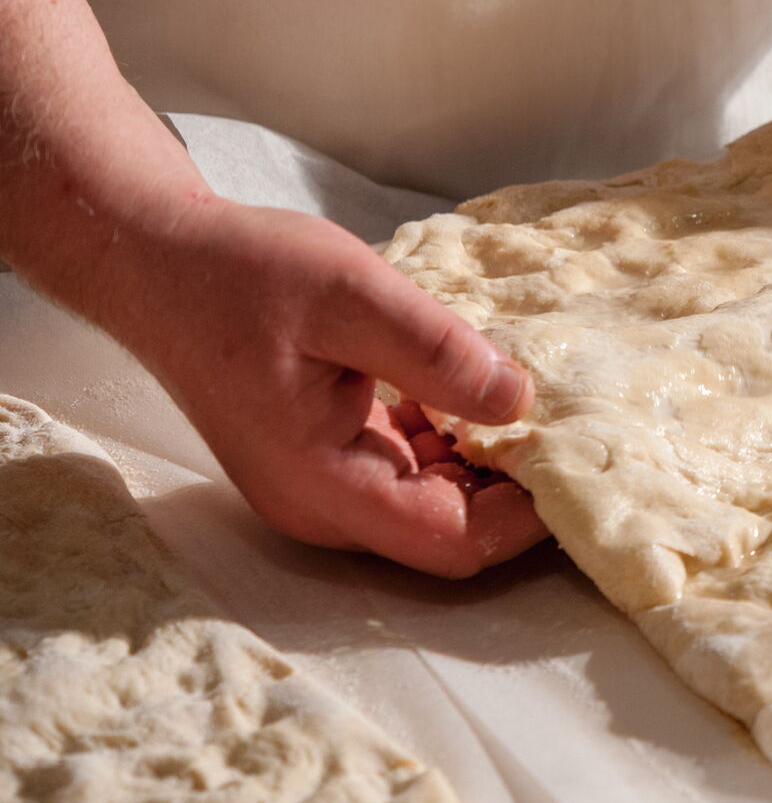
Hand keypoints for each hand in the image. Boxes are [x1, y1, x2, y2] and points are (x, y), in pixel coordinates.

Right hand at [98, 195, 547, 576]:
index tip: (580, 461)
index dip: (525, 517)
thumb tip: (520, 402)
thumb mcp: (352, 294)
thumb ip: (436, 354)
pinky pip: (415, 467)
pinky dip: (458, 437)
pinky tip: (487, 386)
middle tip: (580, 426)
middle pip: (451, 529)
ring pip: (439, 500)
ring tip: (549, 402)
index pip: (451, 540)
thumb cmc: (241, 274)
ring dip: (494, 460)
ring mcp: (325, 483)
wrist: (160, 261)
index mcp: (323, 482)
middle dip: (519, 489)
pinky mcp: (331, 454)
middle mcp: (323, 503)